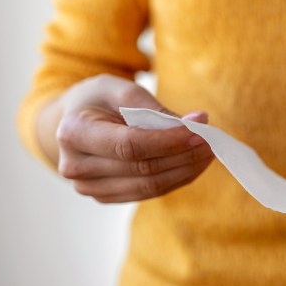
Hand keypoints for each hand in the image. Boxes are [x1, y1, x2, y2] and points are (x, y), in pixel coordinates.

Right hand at [54, 74, 212, 202]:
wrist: (75, 119)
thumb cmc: (100, 99)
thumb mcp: (121, 89)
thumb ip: (155, 107)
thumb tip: (196, 122)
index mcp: (73, 133)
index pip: (129, 146)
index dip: (168, 142)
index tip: (199, 132)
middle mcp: (75, 166)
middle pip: (142, 168)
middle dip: (184, 154)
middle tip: (212, 140)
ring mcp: (89, 187)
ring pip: (149, 186)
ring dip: (186, 170)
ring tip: (209, 151)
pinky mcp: (106, 196)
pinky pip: (148, 193)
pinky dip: (176, 178)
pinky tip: (194, 163)